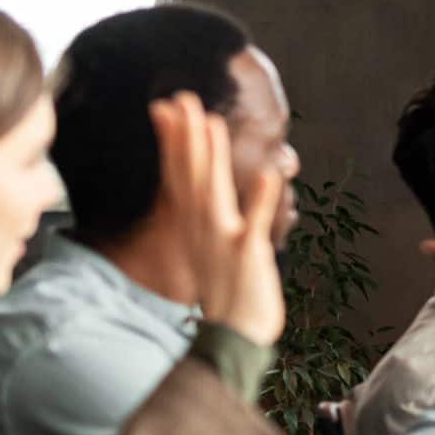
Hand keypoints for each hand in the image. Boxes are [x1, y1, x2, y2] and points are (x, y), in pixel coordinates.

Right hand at [153, 92, 283, 346]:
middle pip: (192, 174)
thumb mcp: (208, 247)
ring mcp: (223, 238)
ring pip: (215, 190)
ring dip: (213, 156)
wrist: (233, 335)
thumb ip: (205, 215)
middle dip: (187, 136)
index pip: (179, 174)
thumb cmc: (226, 290)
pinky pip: (255, 222)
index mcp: (194, 224)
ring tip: (212, 122)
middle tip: (182, 98)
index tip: (166, 107)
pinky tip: (268, 174)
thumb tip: (201, 192)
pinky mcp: (248, 253)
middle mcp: (202, 227)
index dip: (174, 140)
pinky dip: (262, 199)